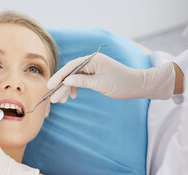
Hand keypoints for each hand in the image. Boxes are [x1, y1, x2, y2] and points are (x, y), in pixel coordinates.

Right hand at [47, 53, 174, 102]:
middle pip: (71, 73)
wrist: (137, 85)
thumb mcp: (100, 84)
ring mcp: (92, 68)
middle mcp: (91, 62)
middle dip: (61, 86)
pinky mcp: (94, 75)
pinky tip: (72, 96)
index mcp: (93, 60)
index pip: (71, 67)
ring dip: (67, 89)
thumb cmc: (122, 83)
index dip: (59, 77)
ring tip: (61, 101)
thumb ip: (82, 81)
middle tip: (53, 99)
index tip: (50, 86)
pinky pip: (80, 80)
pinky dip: (75, 88)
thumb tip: (66, 81)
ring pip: (74, 78)